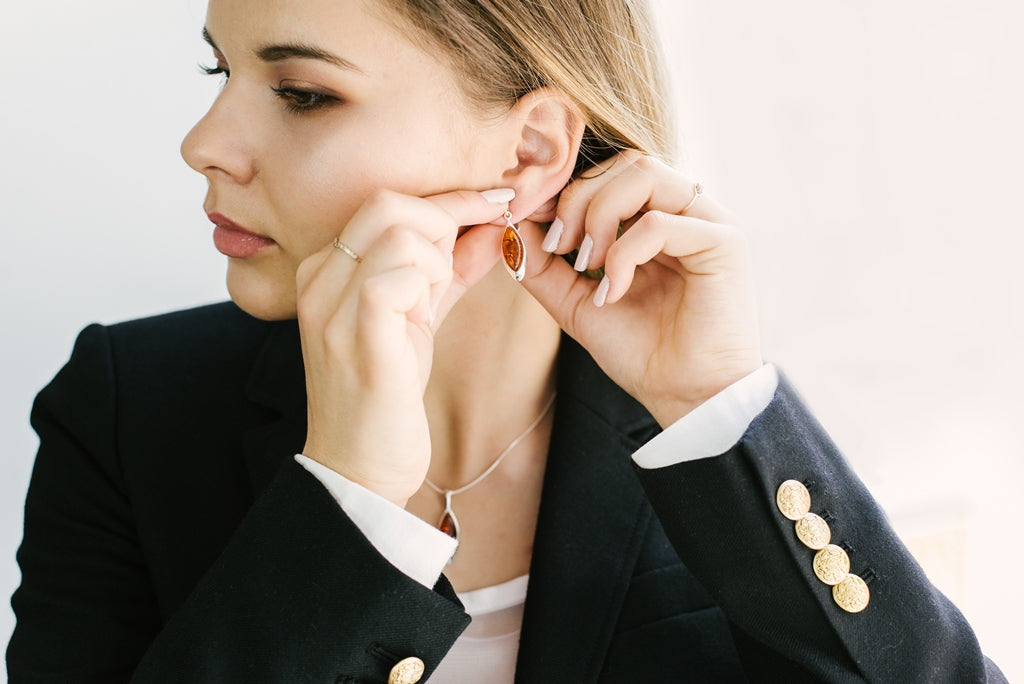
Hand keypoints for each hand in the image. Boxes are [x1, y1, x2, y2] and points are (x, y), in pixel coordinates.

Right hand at [296, 189, 510, 505]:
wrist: (359, 467)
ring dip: (436, 265)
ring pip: (400, 234)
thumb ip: (450, 270)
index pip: (387, 203)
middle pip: (389, 203)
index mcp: (326, 269)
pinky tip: (421, 321)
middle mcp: (318, 278)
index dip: (450, 199)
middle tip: (455, 269)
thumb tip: (493, 227)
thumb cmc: (386, 394)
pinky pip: (397, 276)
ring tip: (427, 308)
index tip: (496, 202)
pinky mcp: (355, 333)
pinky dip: (427, 289)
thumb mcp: (419, 317)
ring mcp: (331, 305)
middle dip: (445, 223)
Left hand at [518, 152, 761, 426]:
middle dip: (577, 199)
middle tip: (558, 247)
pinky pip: (660, 222)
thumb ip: (544, 266)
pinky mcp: (726, 242)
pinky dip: (623, 253)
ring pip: (643, 174)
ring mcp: (708, 222)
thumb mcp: (576, 303)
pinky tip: (613, 290)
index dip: (565, 188)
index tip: (529, 217)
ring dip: (600, 214)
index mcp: (656, 218)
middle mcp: (685, 212)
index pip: (609, 173)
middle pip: (624, 163)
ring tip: (585, 262)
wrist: (686, 399)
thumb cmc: (641, 352)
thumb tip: (511, 224)